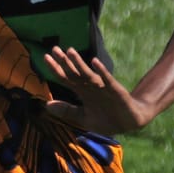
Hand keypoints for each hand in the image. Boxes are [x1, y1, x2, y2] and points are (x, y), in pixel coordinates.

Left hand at [39, 48, 154, 134]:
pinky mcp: (115, 91)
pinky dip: (101, 71)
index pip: (66, 78)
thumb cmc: (106, 119)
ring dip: (79, 63)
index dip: (55, 69)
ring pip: (88, 74)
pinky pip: (107, 80)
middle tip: (54, 49)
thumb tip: (46, 104)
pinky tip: (95, 62)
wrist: (129, 123)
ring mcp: (103, 87)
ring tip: (70, 51)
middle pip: (75, 72)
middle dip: (64, 62)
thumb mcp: (83, 118)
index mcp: (82, 92)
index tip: (45, 57)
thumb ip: (66, 111)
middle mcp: (91, 86)